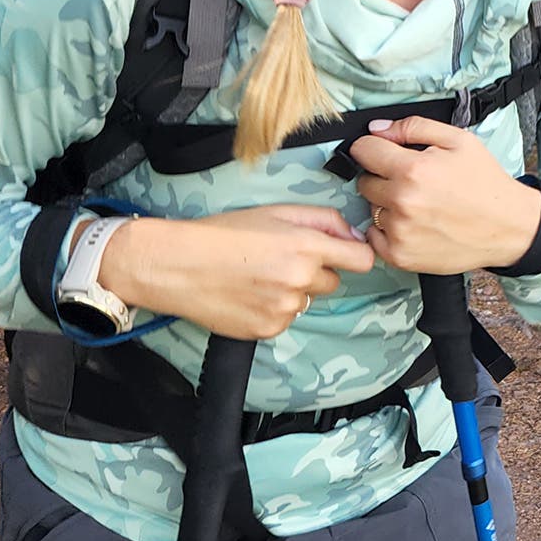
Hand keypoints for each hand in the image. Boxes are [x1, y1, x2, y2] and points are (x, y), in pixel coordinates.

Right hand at [96, 205, 375, 339]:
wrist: (177, 265)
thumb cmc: (223, 233)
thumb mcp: (276, 211)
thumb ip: (322, 219)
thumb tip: (353, 235)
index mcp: (306, 246)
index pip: (362, 260)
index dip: (354, 255)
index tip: (343, 254)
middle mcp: (300, 280)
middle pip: (333, 282)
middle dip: (316, 272)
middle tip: (282, 261)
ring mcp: (285, 308)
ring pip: (307, 301)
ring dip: (293, 291)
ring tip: (258, 277)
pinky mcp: (268, 329)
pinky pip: (285, 319)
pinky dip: (273, 310)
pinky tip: (248, 295)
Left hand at [348, 116, 540, 274]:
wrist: (508, 227)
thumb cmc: (485, 183)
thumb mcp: (459, 140)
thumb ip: (414, 127)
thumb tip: (378, 128)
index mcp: (413, 170)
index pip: (363, 150)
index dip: (373, 147)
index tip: (383, 152)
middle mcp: (402, 202)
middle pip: (363, 181)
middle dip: (382, 176)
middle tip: (411, 180)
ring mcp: (399, 232)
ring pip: (371, 209)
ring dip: (387, 204)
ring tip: (418, 204)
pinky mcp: (401, 256)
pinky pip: (374, 237)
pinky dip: (388, 230)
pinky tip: (413, 224)